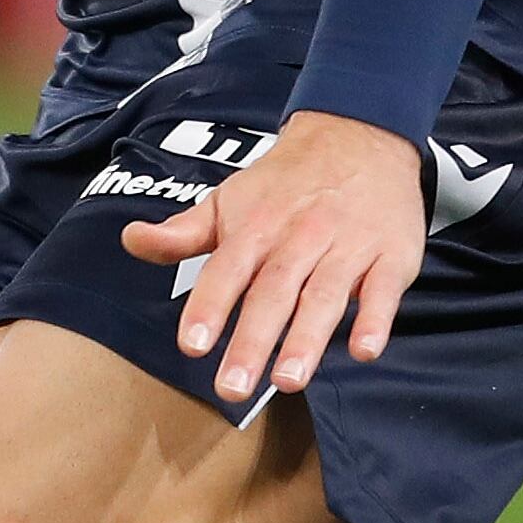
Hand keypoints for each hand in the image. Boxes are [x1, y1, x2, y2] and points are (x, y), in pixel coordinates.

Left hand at [120, 109, 426, 402]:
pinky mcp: (391, 256)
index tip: (192, 345)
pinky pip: (384, 290)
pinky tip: (365, 351)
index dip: (209, 307)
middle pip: (273, 293)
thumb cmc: (284, 182)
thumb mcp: (229, 200)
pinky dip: (376, 319)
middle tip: (233, 388)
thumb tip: (132, 241)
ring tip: (288, 380)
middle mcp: (300, 238)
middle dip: (252, 342)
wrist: (358, 133)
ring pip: (326, 296)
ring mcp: (348, 247)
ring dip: (307, 339)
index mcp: (256, 228)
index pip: (227, 271)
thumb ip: (183, 232)